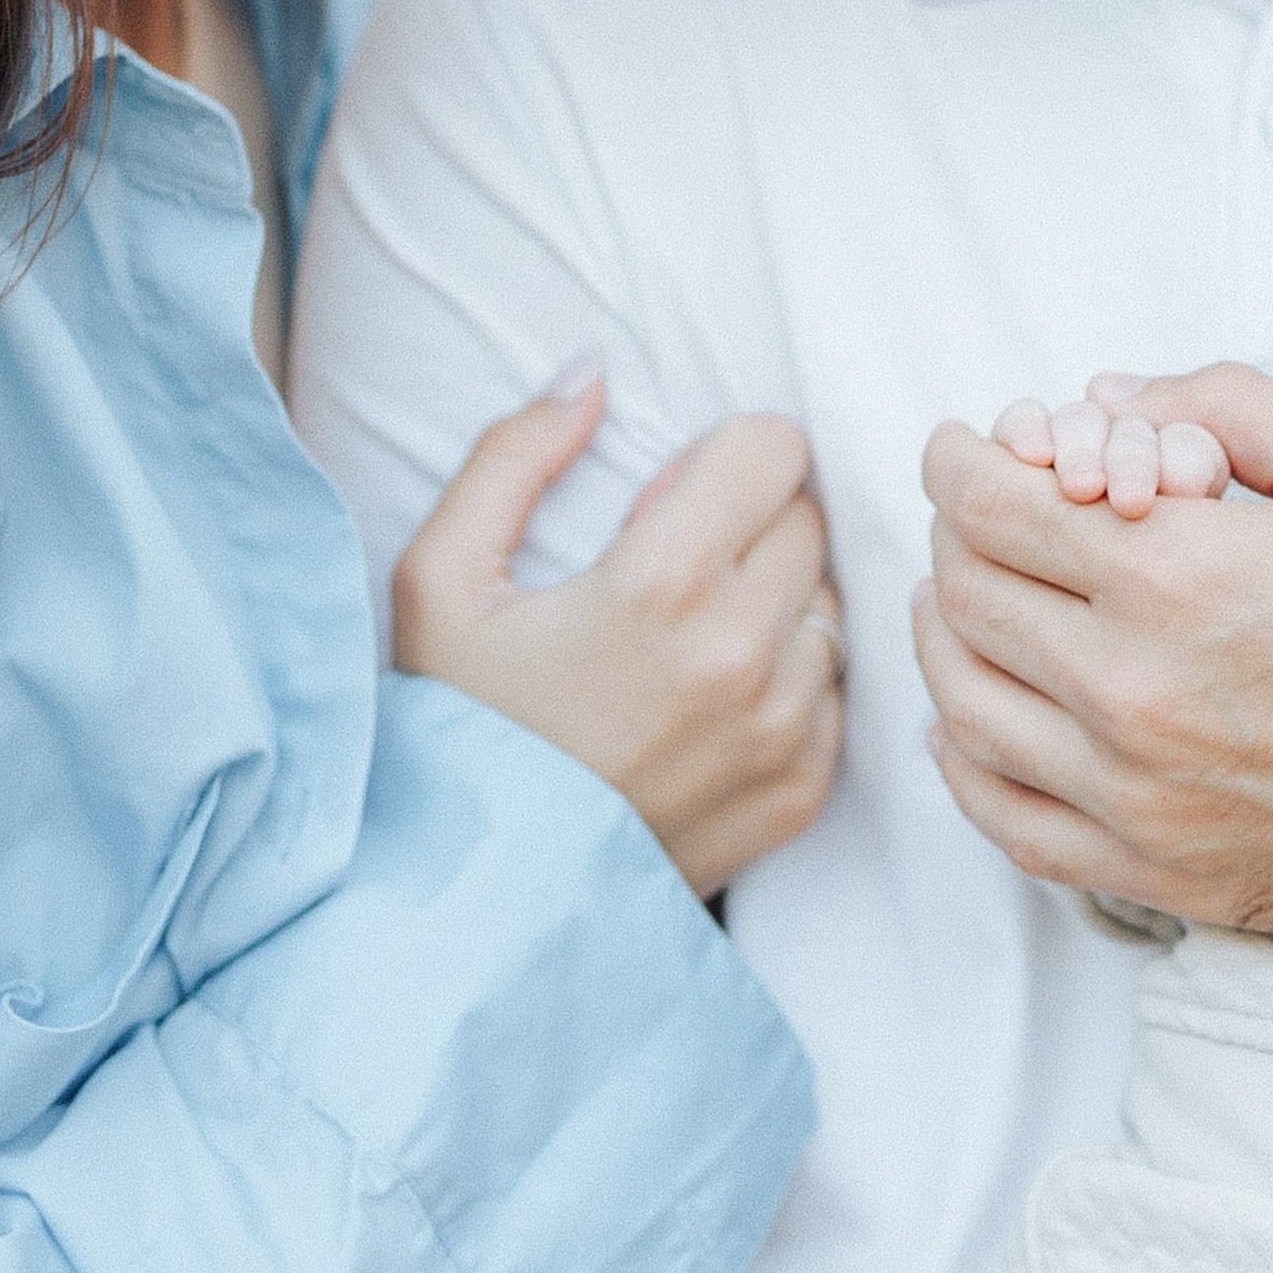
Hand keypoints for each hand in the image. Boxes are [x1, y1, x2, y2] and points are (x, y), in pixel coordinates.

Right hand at [395, 381, 843, 894]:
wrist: (476, 901)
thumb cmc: (453, 729)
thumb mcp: (439, 578)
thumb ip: (514, 453)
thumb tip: (593, 370)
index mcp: (662, 582)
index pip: (774, 449)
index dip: (720, 458)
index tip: (669, 499)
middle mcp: (744, 652)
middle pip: (807, 520)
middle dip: (747, 522)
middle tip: (672, 569)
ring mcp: (784, 729)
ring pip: (829, 605)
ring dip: (776, 603)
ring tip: (690, 644)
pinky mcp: (802, 790)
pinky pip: (834, 691)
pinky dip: (789, 683)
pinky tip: (710, 707)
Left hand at [921, 360, 1272, 935]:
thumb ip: (1225, 401)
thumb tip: (1103, 397)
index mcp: (1181, 578)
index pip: (994, 506)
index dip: (957, 461)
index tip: (959, 446)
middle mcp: (1137, 692)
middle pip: (969, 594)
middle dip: (956, 533)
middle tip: (976, 510)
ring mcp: (1137, 795)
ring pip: (964, 703)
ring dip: (944, 633)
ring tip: (958, 596)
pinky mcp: (1153, 872)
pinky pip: (1005, 817)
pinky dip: (963, 757)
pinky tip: (968, 718)